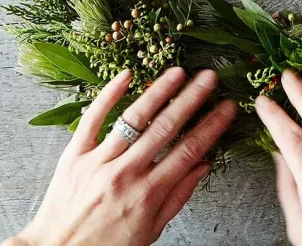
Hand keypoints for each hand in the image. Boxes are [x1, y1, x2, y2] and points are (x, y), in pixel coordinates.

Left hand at [3, 67, 236, 245]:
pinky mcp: (74, 154)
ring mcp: (99, 161)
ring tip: (178, 72)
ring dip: (159, 91)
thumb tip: (203, 165)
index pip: (188, 151)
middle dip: (191, 99)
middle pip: (165, 128)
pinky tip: (126, 75)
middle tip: (208, 78)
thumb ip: (176, 197)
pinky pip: (93, 118)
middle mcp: (125, 174)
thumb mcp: (149, 232)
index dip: (211, 126)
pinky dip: (109, 94)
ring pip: (134, 118)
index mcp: (147, 195)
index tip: (226, 107)